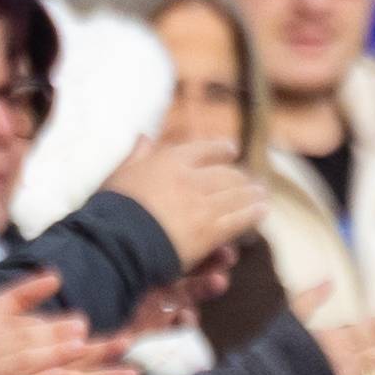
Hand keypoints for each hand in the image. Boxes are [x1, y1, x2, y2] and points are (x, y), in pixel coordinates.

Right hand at [103, 131, 267, 275]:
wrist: (115, 238)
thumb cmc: (111, 207)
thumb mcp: (121, 174)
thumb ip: (137, 155)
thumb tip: (145, 136)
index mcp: (169, 162)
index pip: (203, 150)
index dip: (219, 149)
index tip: (231, 150)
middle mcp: (190, 179)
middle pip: (226, 174)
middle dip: (239, 176)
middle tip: (250, 179)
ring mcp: (202, 205)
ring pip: (237, 195)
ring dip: (252, 193)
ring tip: (260, 193)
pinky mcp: (210, 230)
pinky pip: (239, 219)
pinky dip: (253, 214)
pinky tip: (262, 211)